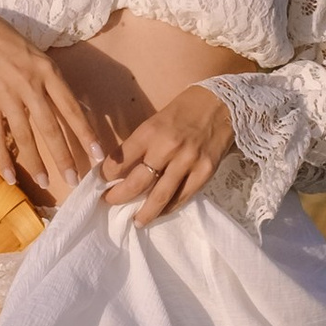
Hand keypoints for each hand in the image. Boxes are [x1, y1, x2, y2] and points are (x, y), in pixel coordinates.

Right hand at [0, 7, 108, 202]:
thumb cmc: (5, 41)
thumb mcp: (36, 54)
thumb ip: (51, 79)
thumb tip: (68, 105)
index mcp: (48, 71)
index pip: (71, 108)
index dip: (85, 133)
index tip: (98, 155)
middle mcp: (30, 85)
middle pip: (51, 128)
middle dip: (64, 156)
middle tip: (75, 180)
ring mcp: (7, 95)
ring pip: (26, 136)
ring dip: (36, 163)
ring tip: (45, 182)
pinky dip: (4, 158)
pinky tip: (10, 177)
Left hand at [100, 83, 232, 225]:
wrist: (224, 104)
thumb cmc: (186, 110)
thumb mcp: (157, 120)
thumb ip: (141, 143)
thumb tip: (121, 168)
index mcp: (151, 131)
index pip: (120, 160)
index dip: (106, 175)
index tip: (101, 182)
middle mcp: (167, 148)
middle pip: (136, 183)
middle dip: (118, 197)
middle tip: (110, 203)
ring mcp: (188, 162)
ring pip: (159, 197)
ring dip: (144, 213)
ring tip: (136, 221)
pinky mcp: (205, 173)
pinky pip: (183, 197)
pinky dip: (169, 208)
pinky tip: (161, 213)